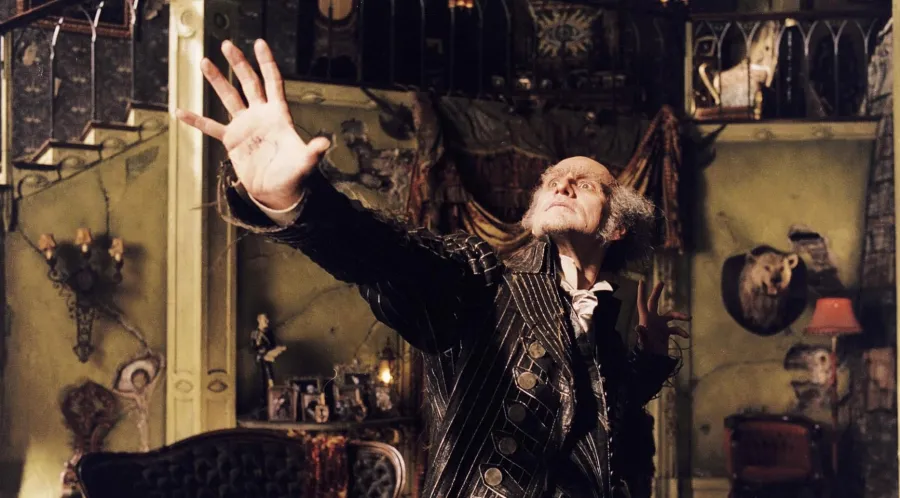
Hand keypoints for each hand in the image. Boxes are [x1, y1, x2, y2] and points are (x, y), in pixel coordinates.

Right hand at [175, 39, 330, 209]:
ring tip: (205, 61)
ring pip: (229, 98)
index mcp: (279, 115)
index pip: (273, 82)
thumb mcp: (305, 162)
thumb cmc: (294, 174)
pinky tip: (180, 111)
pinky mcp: (232, 141)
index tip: (259, 43)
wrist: (278, 191)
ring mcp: (245, 126)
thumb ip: (312, 152)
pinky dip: (196, 120)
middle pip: (249, 83)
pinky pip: (212, 127)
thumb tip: (325, 143)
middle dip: (239, 64)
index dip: (267, 63)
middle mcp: (261, 115)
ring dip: (218, 80)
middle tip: (227, 44)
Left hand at [636, 281, 690, 355]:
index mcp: (646, 319)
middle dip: (657, 293)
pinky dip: (681, 332)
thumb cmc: (647, 352)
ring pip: (670, 315)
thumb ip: (642, 335)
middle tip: (661, 282)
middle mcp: (652, 320)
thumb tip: (639, 327)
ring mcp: (659, 326)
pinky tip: (686, 336)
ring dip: (679, 316)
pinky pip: (675, 329)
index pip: (642, 303)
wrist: (654, 362)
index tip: (641, 281)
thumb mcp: (644, 342)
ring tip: (688, 318)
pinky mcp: (666, 333)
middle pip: (654, 303)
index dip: (642, 292)